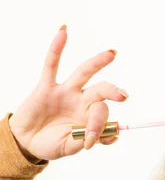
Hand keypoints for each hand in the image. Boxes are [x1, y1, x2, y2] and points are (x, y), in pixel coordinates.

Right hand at [7, 25, 127, 161]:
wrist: (26, 142)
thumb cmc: (51, 144)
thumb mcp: (68, 147)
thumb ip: (83, 141)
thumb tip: (109, 137)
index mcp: (91, 116)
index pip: (102, 115)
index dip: (99, 127)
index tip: (91, 143)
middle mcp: (82, 101)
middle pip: (101, 91)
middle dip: (112, 92)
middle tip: (123, 96)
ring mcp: (66, 92)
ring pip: (84, 73)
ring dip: (98, 62)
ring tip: (112, 53)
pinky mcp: (46, 86)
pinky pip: (51, 64)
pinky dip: (56, 48)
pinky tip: (64, 31)